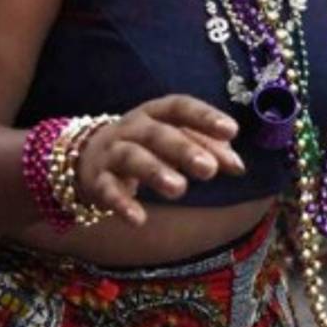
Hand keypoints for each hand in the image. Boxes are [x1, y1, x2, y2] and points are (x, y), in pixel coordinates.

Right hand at [76, 95, 245, 225]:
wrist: (87, 157)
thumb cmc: (146, 146)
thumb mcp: (175, 139)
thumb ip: (207, 149)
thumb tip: (238, 167)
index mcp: (155, 112)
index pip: (180, 107)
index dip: (204, 116)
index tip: (231, 130)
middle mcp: (132, 127)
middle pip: (157, 134)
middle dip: (183, 149)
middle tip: (209, 169)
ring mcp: (112, 152)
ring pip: (132, 157)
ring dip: (154, 171)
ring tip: (179, 189)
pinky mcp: (98, 179)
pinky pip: (108, 190)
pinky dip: (122, 203)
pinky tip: (139, 220)